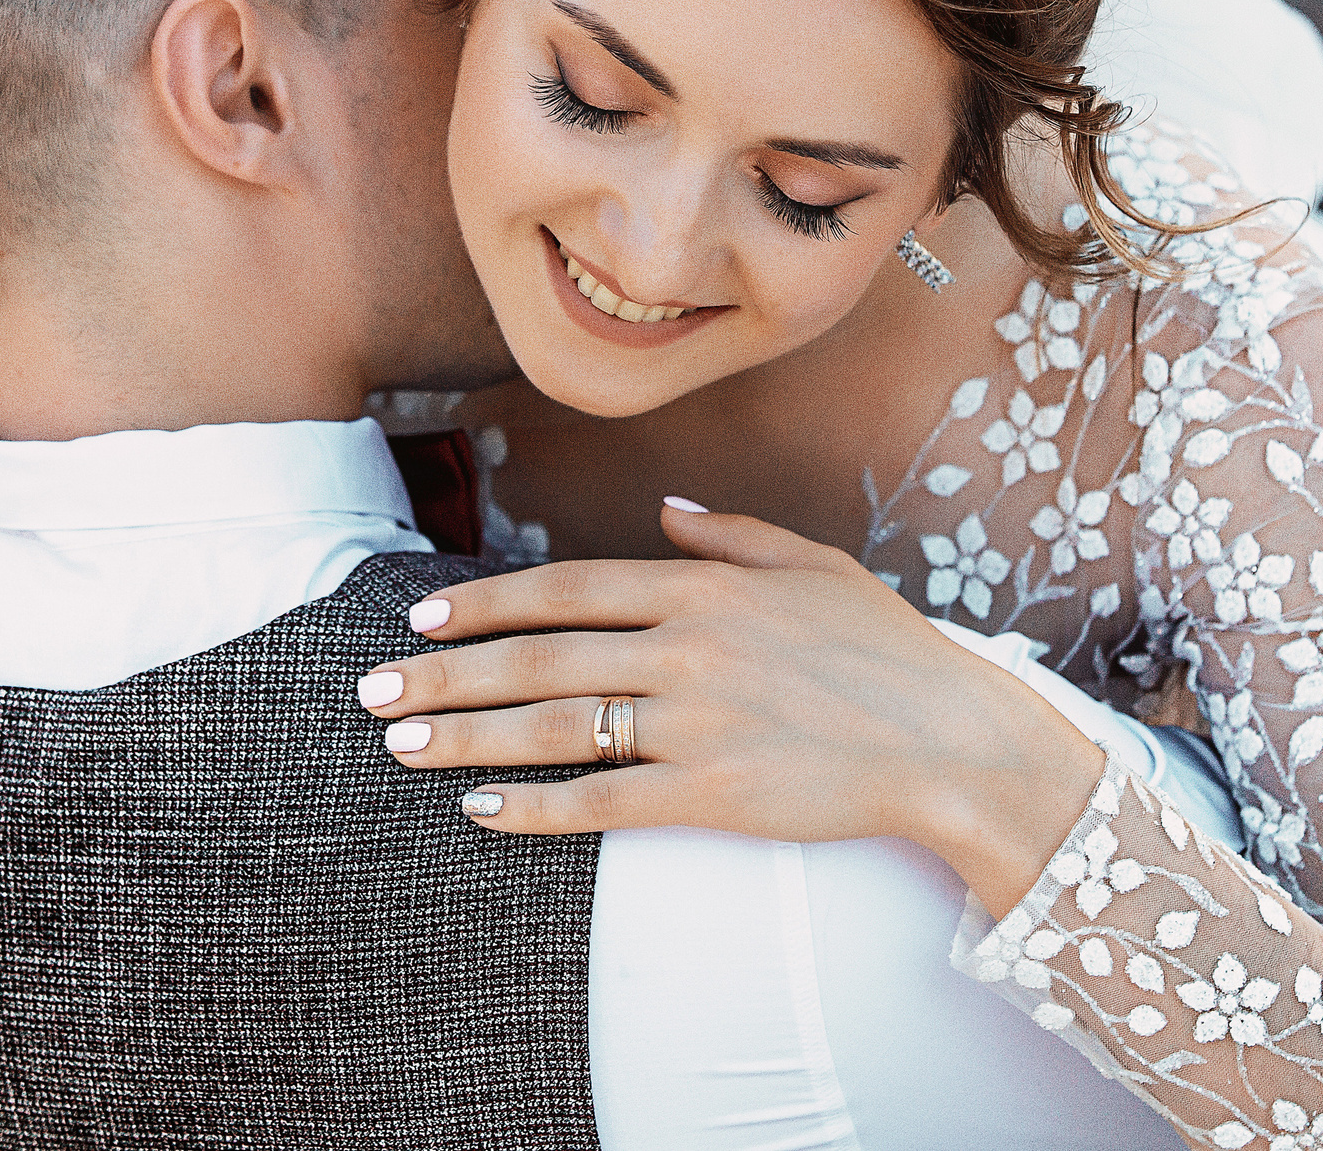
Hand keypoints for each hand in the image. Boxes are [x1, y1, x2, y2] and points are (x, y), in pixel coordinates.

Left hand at [359, 502, 1105, 911]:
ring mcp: (694, 723)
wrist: (951, 742)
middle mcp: (685, 649)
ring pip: (552, 727)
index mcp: (703, 589)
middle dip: (443, 673)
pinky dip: (533, 808)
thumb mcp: (815, 566)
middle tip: (370, 688)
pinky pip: (600, 802)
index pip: (566, 588)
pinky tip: (481, 811)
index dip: (485, 604)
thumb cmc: (888, 652)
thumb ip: (732, 535)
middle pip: (537, 658)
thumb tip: (666, 512)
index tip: (423, 617)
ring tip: (401, 742)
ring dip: (466, 737)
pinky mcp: (709, 794)